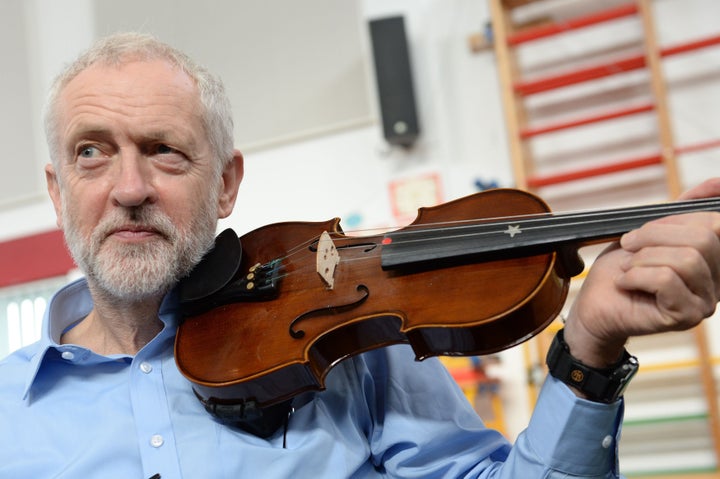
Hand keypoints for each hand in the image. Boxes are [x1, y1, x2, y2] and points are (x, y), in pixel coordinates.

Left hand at [563, 178, 719, 368]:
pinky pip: (667, 280)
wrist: (596, 303)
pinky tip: (625, 283)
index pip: (713, 223)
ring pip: (686, 260)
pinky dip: (636, 276)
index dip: (671, 220)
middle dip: (653, 236)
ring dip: (642, 259)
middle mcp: (717, 282)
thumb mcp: (650, 231)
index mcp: (712, 259)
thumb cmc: (621, 270)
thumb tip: (717, 182)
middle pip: (703, 238)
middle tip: (628, 248)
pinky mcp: (686, 317)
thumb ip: (684, 209)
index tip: (641, 233)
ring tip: (627, 269)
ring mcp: (705, 302)